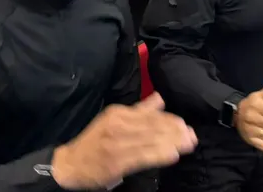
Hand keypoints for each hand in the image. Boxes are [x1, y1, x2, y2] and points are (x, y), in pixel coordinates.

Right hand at [51, 93, 196, 188]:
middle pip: (152, 126)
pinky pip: (141, 156)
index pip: (149, 115)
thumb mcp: (114, 119)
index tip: (185, 125)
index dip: (169, 120)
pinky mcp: (115, 161)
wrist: (70, 163)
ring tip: (187, 144)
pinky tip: (172, 155)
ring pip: (149, 140)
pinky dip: (158, 154)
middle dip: (174, 131)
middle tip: (192, 136)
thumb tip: (160, 98)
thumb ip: (139, 110)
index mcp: (118, 113)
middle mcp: (118, 124)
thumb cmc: (95, 142)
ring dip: (171, 142)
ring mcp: (116, 143)